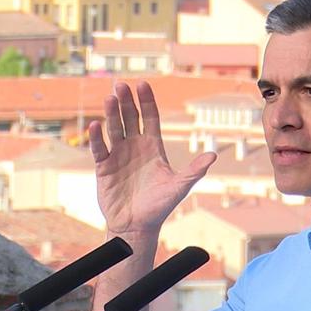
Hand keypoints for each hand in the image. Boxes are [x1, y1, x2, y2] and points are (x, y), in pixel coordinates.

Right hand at [89, 81, 216, 234]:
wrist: (137, 226)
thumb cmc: (160, 206)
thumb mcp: (179, 187)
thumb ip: (194, 170)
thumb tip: (214, 155)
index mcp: (153, 147)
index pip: (150, 117)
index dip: (146, 101)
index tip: (142, 84)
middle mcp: (135, 147)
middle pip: (130, 118)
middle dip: (126, 101)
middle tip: (121, 85)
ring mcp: (118, 155)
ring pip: (114, 128)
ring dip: (111, 113)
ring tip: (110, 98)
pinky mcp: (103, 167)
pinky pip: (99, 148)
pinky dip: (96, 137)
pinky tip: (96, 125)